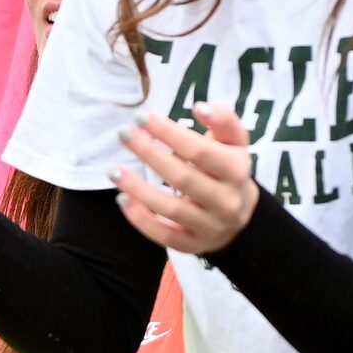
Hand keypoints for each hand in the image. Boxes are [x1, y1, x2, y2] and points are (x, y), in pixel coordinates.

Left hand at [112, 106, 260, 253]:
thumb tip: (200, 107)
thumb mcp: (234, 142)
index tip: (141, 117)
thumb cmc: (227, 167)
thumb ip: (223, 119)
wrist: (240, 216)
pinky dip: (141, 219)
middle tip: (123, 133)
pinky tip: (122, 199)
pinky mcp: (192, 245)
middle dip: (149, 153)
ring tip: (112, 170)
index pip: (199, 151)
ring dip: (138, 189)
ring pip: (170, 209)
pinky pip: (164, 235)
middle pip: (182, 178)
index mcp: (237, 171)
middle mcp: (226, 202)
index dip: (169, 133)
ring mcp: (210, 226)